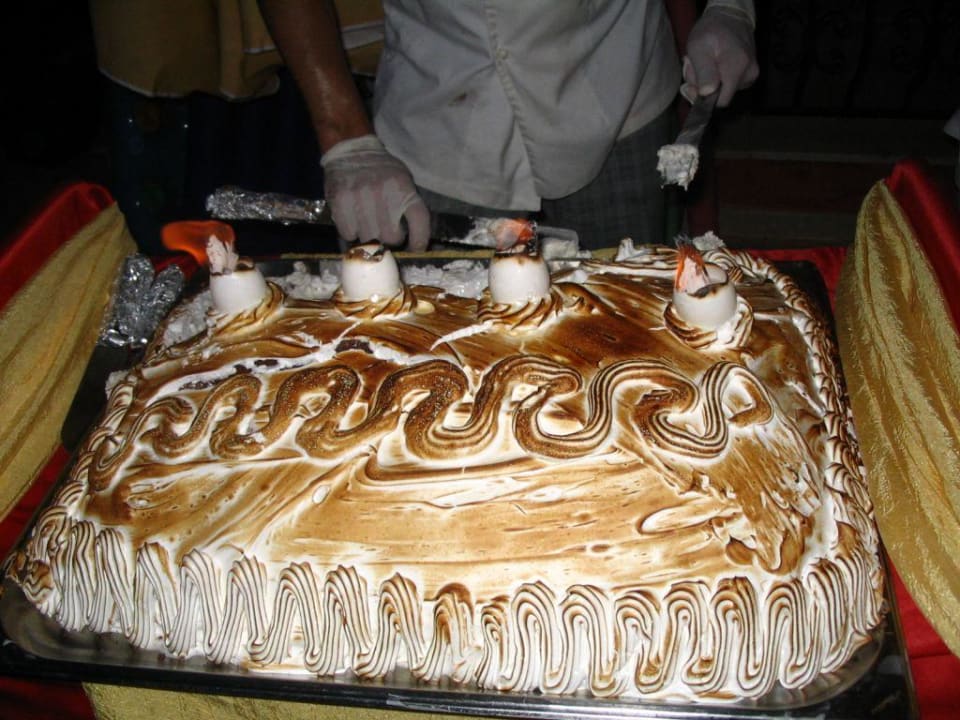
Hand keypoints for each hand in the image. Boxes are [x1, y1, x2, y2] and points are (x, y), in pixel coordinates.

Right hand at [320, 135, 430, 249]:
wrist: (350, 149)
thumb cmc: (380, 170)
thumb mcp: (402, 180)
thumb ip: (408, 205)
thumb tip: (414, 239)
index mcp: (404, 188)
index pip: (420, 222)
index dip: (419, 241)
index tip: (415, 249)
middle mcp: (385, 194)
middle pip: (392, 238)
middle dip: (390, 239)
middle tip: (385, 233)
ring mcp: (361, 198)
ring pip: (369, 239)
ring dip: (369, 237)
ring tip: (367, 225)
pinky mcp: (341, 202)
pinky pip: (348, 233)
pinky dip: (351, 232)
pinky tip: (353, 221)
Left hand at [682, 6, 758, 106]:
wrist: (729, 18)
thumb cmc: (711, 32)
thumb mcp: (698, 48)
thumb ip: (703, 71)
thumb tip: (707, 93)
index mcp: (736, 68)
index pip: (720, 102)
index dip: (704, 99)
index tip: (693, 86)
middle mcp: (748, 74)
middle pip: (721, 97)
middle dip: (704, 88)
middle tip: (696, 69)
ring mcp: (751, 74)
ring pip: (725, 91)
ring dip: (710, 82)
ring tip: (705, 64)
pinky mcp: (750, 74)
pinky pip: (730, 85)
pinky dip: (718, 79)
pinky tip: (714, 65)